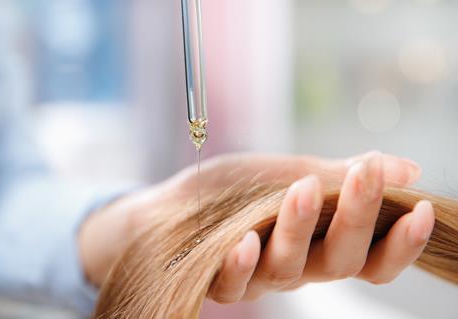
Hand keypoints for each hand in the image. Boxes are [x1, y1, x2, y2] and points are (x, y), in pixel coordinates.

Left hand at [206, 152, 433, 302]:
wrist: (174, 207)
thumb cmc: (237, 190)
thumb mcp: (289, 173)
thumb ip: (339, 174)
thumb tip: (407, 169)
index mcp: (321, 244)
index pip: (372, 257)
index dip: (401, 242)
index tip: (421, 208)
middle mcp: (299, 267)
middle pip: (341, 260)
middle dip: (358, 217)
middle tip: (367, 173)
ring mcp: (260, 278)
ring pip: (290, 268)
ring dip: (300, 228)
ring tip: (305, 188)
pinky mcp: (222, 282)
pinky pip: (236, 284)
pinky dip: (243, 263)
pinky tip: (247, 242)